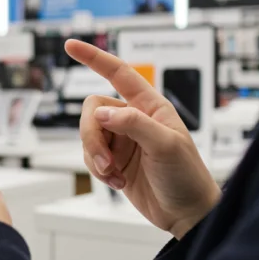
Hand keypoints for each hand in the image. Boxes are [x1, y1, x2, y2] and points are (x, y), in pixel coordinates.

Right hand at [65, 40, 219, 239]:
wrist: (187, 215)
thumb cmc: (187, 177)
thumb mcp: (166, 146)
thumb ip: (134, 124)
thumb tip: (101, 114)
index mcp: (150, 107)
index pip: (118, 73)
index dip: (94, 58)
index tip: (71, 45)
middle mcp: (134, 119)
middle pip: (93, 110)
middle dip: (91, 136)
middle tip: (104, 161)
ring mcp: (122, 141)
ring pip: (88, 135)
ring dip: (95, 157)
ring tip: (114, 176)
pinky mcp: (114, 162)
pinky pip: (90, 157)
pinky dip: (98, 171)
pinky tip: (117, 183)